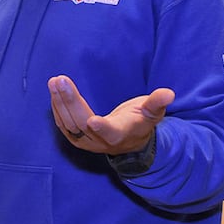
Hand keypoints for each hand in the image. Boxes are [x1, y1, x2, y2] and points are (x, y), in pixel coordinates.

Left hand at [48, 74, 173, 154]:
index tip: (93, 121)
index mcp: (120, 135)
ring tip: (54, 82)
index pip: (111, 133)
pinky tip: (54, 92)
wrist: (130, 141)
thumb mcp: (153, 112)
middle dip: (70, 102)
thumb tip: (169, 93)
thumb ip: (157, 103)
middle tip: (60, 80)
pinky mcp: (77, 139)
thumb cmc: (142, 122)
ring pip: (69, 124)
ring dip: (60, 103)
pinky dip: (57, 109)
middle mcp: (101, 142)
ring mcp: (87, 142)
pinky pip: (64, 125)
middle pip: (82, 123)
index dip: (102, 128)